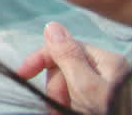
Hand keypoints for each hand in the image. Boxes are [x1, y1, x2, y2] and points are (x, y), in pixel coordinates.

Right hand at [15, 22, 131, 113]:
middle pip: (65, 66)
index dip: (41, 58)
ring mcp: (106, 87)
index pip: (66, 46)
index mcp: (108, 60)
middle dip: (55, 87)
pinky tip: (65, 112)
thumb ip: (68, 56)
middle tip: (55, 106)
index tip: (22, 74)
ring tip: (59, 112)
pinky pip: (76, 97)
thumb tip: (52, 25)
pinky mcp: (103, 102)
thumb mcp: (84, 86)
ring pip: (69, 84)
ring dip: (59, 99)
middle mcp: (109, 70)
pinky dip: (66, 105)